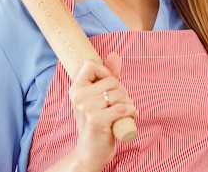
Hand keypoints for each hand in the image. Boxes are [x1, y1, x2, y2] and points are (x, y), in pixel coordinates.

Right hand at [66, 52, 136, 170]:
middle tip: (118, 104)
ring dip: (128, 103)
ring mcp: (87, 108)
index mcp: (75, 89)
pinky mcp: (97, 120)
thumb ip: (106, 76)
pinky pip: (123, 107)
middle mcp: (78, 97)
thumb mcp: (98, 98)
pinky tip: (129, 116)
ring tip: (123, 113)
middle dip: (122, 92)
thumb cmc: (96, 123)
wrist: (90, 152)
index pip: (91, 65)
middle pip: (111, 80)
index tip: (109, 86)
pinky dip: (131, 111)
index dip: (105, 72)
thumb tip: (114, 55)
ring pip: (119, 93)